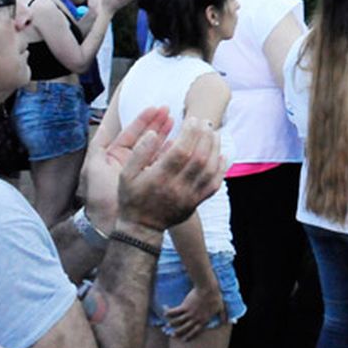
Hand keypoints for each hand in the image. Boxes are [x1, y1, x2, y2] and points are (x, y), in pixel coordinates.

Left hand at [80, 106, 173, 231]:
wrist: (106, 224)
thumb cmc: (98, 196)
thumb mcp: (94, 168)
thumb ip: (98, 144)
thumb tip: (106, 123)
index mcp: (116, 155)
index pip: (132, 132)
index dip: (144, 119)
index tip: (156, 108)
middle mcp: (131, 162)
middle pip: (148, 138)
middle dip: (159, 124)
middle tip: (171, 111)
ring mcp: (143, 172)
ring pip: (158, 149)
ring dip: (169, 136)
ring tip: (180, 123)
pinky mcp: (153, 182)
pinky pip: (165, 165)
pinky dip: (173, 154)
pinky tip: (182, 145)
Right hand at [116, 116, 227, 232]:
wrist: (141, 228)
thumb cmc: (132, 197)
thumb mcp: (126, 174)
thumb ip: (139, 152)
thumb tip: (154, 132)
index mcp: (159, 178)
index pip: (181, 151)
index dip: (190, 133)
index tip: (192, 119)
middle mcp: (177, 187)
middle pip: (199, 158)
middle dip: (205, 136)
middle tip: (206, 122)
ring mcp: (189, 196)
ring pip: (209, 170)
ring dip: (215, 149)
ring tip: (215, 133)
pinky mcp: (196, 203)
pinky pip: (214, 185)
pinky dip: (221, 169)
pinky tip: (221, 155)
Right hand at [166, 282, 225, 340]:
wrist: (208, 289)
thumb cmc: (215, 297)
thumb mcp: (221, 307)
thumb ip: (223, 315)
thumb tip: (226, 321)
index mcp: (203, 320)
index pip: (195, 331)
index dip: (189, 336)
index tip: (184, 339)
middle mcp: (195, 319)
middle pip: (184, 328)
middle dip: (178, 332)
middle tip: (173, 334)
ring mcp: (189, 313)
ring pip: (178, 321)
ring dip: (172, 323)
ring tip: (168, 324)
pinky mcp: (185, 306)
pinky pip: (175, 312)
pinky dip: (169, 312)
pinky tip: (165, 312)